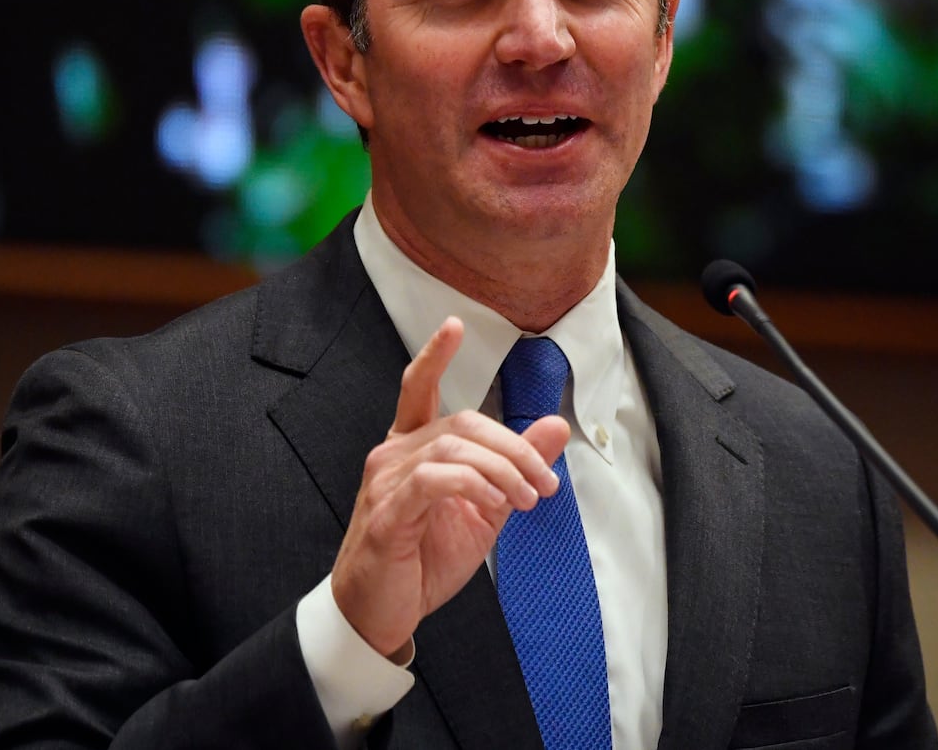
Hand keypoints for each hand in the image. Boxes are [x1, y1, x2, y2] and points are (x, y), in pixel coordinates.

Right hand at [330, 317, 569, 658]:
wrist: (381, 613)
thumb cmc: (423, 559)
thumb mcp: (485, 509)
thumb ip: (516, 466)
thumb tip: (555, 425)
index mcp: (411, 449)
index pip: (417, 389)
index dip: (434, 356)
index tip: (454, 325)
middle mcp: (393, 454)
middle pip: (463, 422)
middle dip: (515, 448)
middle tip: (545, 484)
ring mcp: (385, 481)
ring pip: (453, 447)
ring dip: (503, 470)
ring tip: (526, 500)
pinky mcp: (388, 512)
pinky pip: (433, 479)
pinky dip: (473, 484)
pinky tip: (494, 504)